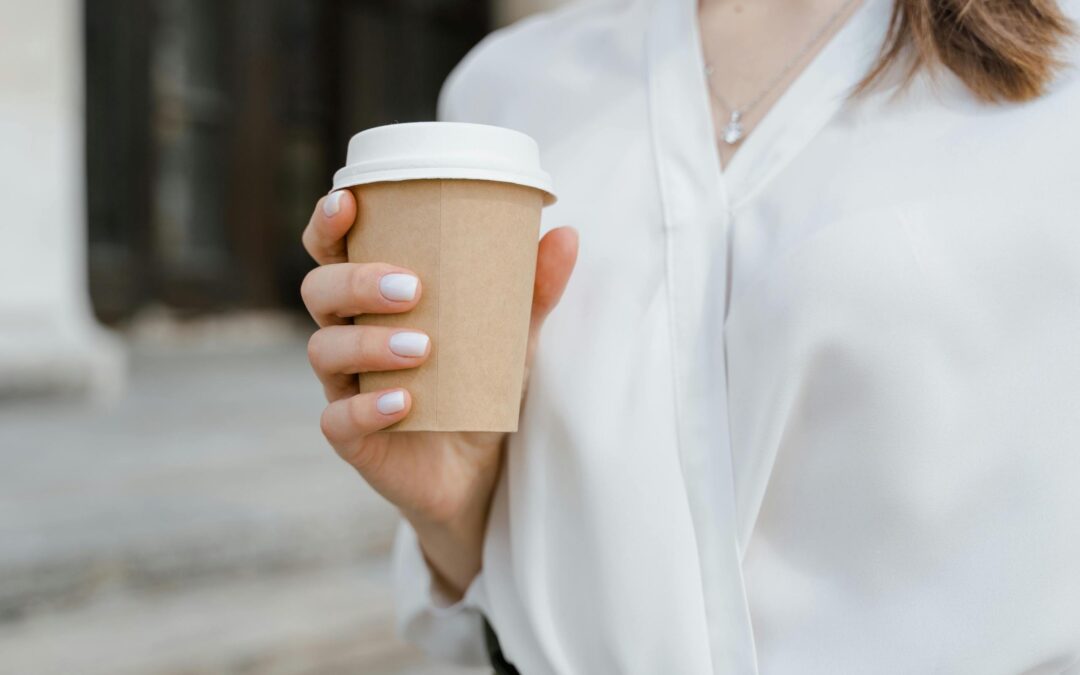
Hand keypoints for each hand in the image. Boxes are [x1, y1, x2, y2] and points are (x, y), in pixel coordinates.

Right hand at [301, 189, 577, 596]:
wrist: (479, 471)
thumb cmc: (479, 386)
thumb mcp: (512, 336)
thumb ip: (534, 289)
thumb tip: (567, 235)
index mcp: (374, 300)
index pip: (331, 251)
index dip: (327, 224)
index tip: (348, 202)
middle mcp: (349, 335)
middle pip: (319, 291)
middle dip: (356, 281)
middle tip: (412, 288)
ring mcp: (345, 387)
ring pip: (324, 350)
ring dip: (368, 342)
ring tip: (422, 347)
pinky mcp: (353, 439)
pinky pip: (339, 420)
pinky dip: (367, 407)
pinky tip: (403, 402)